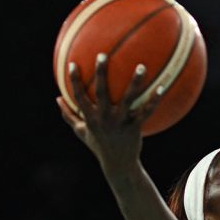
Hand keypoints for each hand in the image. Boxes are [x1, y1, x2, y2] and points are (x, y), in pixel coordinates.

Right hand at [56, 54, 163, 169]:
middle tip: (102, 55)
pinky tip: (163, 86)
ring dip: (135, 83)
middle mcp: (104, 118)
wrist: (118, 164)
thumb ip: (69, 115)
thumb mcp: (81, 131)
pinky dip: (155, 100)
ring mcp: (120, 122)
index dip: (74, 81)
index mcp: (90, 118)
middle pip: (101, 92)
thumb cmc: (98, 145)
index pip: (79, 97)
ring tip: (141, 66)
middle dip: (101, 73)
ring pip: (128, 99)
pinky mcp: (135, 127)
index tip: (73, 64)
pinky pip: (146, 111)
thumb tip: (57, 98)